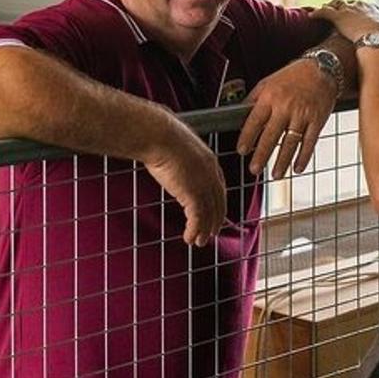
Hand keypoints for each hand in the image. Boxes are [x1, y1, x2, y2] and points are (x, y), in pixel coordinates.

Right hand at [143, 118, 226, 246]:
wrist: (159, 136)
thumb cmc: (161, 136)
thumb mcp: (177, 146)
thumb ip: (179, 156)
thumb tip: (167, 154)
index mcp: (209, 161)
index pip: (219, 187)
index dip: (216, 202)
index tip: (214, 211)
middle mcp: (211, 175)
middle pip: (218, 203)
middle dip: (215, 219)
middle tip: (211, 232)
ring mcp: (204, 185)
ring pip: (209, 214)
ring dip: (204, 230)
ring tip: (199, 241)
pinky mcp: (193, 195)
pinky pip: (197, 219)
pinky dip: (194, 231)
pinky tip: (188, 238)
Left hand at [236, 58, 336, 178]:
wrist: (322, 69)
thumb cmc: (293, 76)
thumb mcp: (268, 82)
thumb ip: (254, 99)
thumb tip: (239, 116)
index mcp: (271, 96)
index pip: (255, 121)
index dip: (247, 138)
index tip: (241, 151)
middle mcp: (286, 106)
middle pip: (271, 136)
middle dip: (261, 155)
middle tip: (254, 169)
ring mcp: (303, 114)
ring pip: (290, 143)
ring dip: (282, 162)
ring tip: (275, 174)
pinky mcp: (318, 120)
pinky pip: (310, 142)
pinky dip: (304, 157)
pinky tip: (298, 167)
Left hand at [310, 0, 378, 43]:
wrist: (377, 38)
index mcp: (372, 9)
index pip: (362, 5)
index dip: (356, 9)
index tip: (353, 13)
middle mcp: (360, 6)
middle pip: (348, 3)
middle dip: (341, 6)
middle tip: (337, 11)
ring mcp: (348, 10)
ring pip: (335, 4)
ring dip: (329, 7)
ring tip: (323, 10)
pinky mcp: (338, 16)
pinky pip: (324, 12)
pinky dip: (316, 13)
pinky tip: (310, 15)